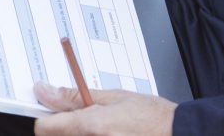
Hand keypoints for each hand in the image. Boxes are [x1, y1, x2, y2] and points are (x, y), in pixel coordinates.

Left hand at [33, 83, 175, 135]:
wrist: (179, 134)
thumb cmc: (152, 117)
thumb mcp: (112, 97)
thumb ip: (74, 97)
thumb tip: (46, 91)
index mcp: (90, 128)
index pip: (44, 127)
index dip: (46, 117)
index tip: (51, 112)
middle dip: (66, 127)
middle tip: (88, 118)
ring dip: (81, 134)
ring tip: (104, 128)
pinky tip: (110, 135)